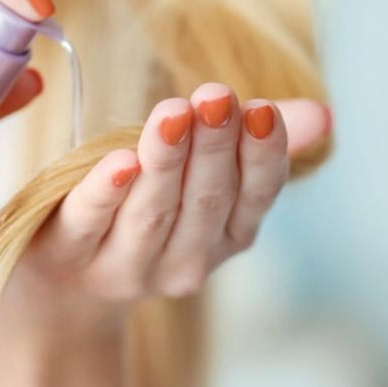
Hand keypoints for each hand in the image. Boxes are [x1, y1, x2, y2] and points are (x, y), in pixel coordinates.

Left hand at [0, 82, 330, 342]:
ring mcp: (125, 265)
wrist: (65, 289)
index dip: (261, 155)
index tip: (263, 110)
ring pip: (153, 211)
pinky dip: (107, 192)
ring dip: (167, 160)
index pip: (254, 196)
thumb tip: (322, 114)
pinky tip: (120, 161)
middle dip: (213, 146)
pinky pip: (91, 221)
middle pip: (205, 200)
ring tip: (175, 113)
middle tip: (216, 97)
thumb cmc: (142, 212)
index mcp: (222, 237)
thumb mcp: (200, 181)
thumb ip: (251, 145)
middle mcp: (182, 260)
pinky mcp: (69, 253)